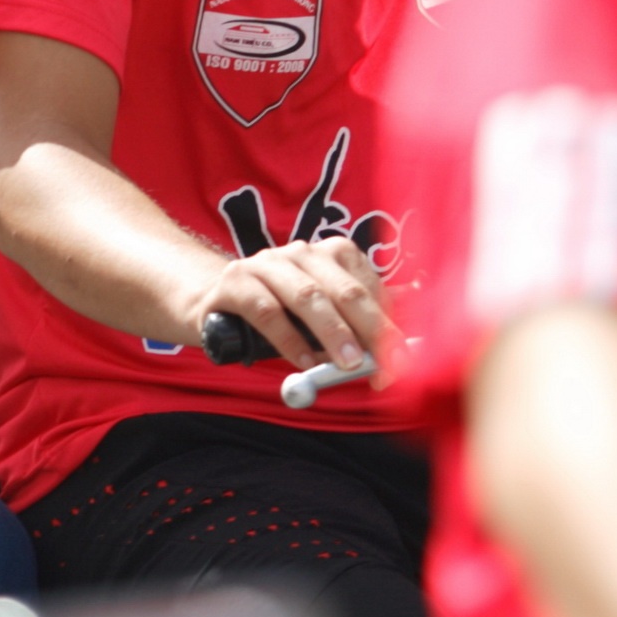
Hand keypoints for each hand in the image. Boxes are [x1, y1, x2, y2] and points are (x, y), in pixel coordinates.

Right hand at [175, 236, 393, 373]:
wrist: (215, 299)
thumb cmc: (280, 313)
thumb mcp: (320, 318)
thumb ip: (352, 332)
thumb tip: (392, 361)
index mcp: (331, 254)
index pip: (369, 288)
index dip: (389, 325)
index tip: (402, 359)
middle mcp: (302, 252)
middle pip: (345, 290)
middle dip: (371, 329)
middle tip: (387, 362)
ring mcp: (267, 263)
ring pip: (308, 296)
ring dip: (333, 332)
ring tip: (349, 364)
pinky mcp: (235, 282)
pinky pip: (267, 310)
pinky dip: (289, 338)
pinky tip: (303, 361)